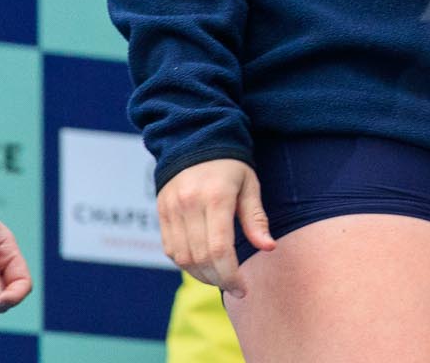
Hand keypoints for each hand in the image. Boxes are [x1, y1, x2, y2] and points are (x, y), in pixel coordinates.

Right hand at [156, 158, 274, 295]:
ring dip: (201, 274)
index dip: (230, 275)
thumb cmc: (231, 165)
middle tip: (235, 286)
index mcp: (216, 197)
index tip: (243, 288)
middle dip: (218, 279)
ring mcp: (171, 210)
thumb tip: (268, 248)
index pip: (219, 249)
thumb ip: (256, 219)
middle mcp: (189, 205)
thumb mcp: (250, 185)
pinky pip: (170, 249)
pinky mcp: (161, 213)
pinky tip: (203, 264)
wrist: (195, 141)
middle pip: (199, 258)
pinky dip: (186, 263)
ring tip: (220, 277)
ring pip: (182, 258)